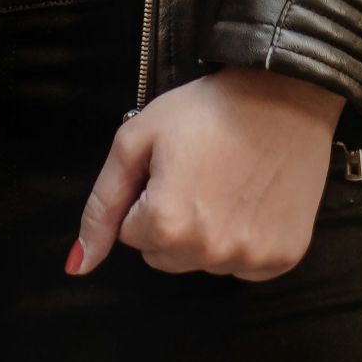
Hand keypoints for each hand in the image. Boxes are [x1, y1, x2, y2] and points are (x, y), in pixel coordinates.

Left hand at [67, 66, 346, 280]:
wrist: (284, 95)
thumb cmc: (206, 111)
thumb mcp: (135, 141)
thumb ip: (102, 206)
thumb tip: (78, 265)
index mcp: (166, 225)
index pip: (130, 233)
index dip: (145, 196)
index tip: (170, 167)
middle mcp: (208, 251)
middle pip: (163, 256)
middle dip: (170, 220)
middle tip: (197, 174)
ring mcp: (250, 258)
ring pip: (202, 261)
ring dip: (206, 232)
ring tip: (227, 182)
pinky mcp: (283, 258)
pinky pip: (243, 267)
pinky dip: (243, 240)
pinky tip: (251, 201)